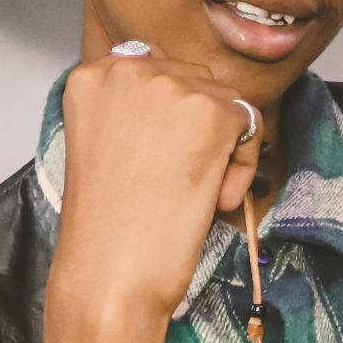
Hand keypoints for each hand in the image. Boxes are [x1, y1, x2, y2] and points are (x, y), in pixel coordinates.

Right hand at [47, 44, 263, 327]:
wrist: (109, 272)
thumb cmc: (105, 223)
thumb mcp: (104, 144)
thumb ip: (133, 109)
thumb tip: (183, 96)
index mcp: (92, 76)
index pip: (155, 70)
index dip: (168, 119)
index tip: (160, 158)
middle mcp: (127, 70)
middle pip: (193, 81)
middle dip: (198, 129)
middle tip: (177, 180)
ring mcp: (169, 87)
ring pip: (225, 103)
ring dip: (222, 149)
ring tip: (193, 194)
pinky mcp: (210, 113)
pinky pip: (250, 126)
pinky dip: (241, 166)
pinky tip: (211, 200)